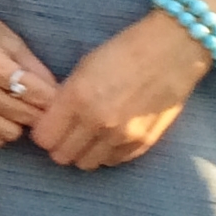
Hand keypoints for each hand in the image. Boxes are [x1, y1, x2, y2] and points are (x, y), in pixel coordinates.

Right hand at [0, 0, 60, 148]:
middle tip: (45, 101)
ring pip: (8, 133)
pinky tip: (3, 112)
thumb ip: (33, 65)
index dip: (55, 98)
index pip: (36, 95)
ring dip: (20, 123)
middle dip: (41, 111)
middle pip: (25, 117)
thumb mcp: (7, 36)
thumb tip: (56, 90)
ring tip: (21, 106)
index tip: (64, 98)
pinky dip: (1, 128)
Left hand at [26, 0, 215, 170]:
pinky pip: (113, 162)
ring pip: (86, 164)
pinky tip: (111, 135)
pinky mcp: (143, 144)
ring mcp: (122, 136)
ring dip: (84, 152)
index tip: (49, 125)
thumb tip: (51, 121)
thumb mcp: (84, 67)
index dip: (43, 132)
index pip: (43, 138)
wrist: (172, 51)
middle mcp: (98, 122)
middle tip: (68, 132)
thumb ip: (65, 98)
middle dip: (61, 145)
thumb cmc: (125, 51)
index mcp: (78, 98)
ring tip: (91, 134)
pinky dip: (107, 153)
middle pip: (62, 156)